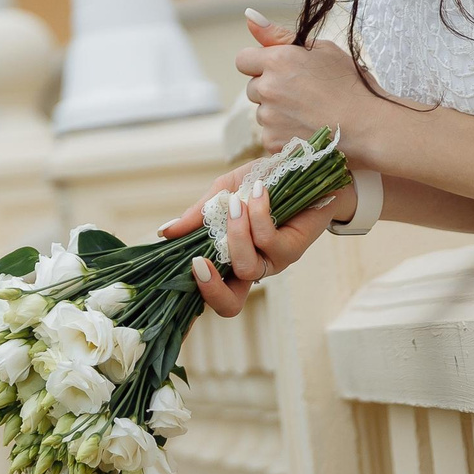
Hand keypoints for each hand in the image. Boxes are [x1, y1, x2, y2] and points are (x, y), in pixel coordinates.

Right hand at [156, 159, 346, 317]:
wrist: (308, 168)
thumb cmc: (265, 182)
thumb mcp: (224, 191)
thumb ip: (198, 214)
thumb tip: (165, 232)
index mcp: (230, 259)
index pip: (212, 294)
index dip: (198, 292)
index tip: (186, 264)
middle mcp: (252, 267)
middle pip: (229, 305)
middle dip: (210, 288)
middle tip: (197, 261)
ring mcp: (273, 261)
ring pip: (245, 267)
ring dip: (235, 234)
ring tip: (237, 203)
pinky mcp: (293, 248)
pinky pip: (266, 239)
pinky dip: (258, 213)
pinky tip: (259, 190)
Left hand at [234, 9, 368, 156]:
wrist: (369, 126)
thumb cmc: (351, 84)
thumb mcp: (322, 50)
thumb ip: (280, 35)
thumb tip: (249, 15)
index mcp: (277, 61)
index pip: (243, 60)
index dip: (260, 64)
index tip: (280, 71)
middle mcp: (267, 88)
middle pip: (253, 88)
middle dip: (271, 89)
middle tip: (304, 94)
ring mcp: (269, 118)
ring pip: (263, 113)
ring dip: (278, 113)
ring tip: (310, 113)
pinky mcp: (273, 142)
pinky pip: (270, 135)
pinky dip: (284, 135)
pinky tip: (308, 130)